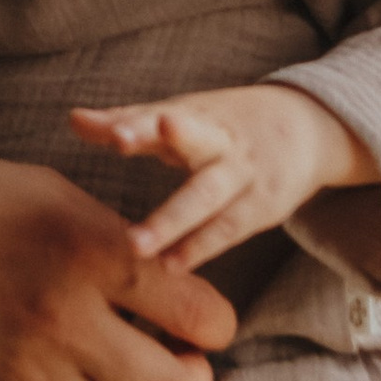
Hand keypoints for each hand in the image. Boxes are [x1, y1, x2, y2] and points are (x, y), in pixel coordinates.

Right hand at [0, 156, 238, 380]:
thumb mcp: (53, 193)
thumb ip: (118, 242)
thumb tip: (173, 286)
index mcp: (93, 252)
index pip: (203, 318)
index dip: (213, 322)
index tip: (198, 316)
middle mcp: (68, 320)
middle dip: (191, 376)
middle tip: (175, 356)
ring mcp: (29, 371)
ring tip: (125, 374)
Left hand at [68, 83, 374, 270]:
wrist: (308, 128)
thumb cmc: (223, 125)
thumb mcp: (182, 115)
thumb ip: (129, 121)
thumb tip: (72, 119)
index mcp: (194, 114)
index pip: (160, 115)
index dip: (136, 123)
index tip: (112, 131)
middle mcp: (219, 139)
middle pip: (194, 139)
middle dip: (165, 140)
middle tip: (122, 142)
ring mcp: (244, 172)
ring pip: (208, 194)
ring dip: (173, 219)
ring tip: (136, 244)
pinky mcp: (263, 205)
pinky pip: (228, 228)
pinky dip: (201, 247)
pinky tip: (171, 266)